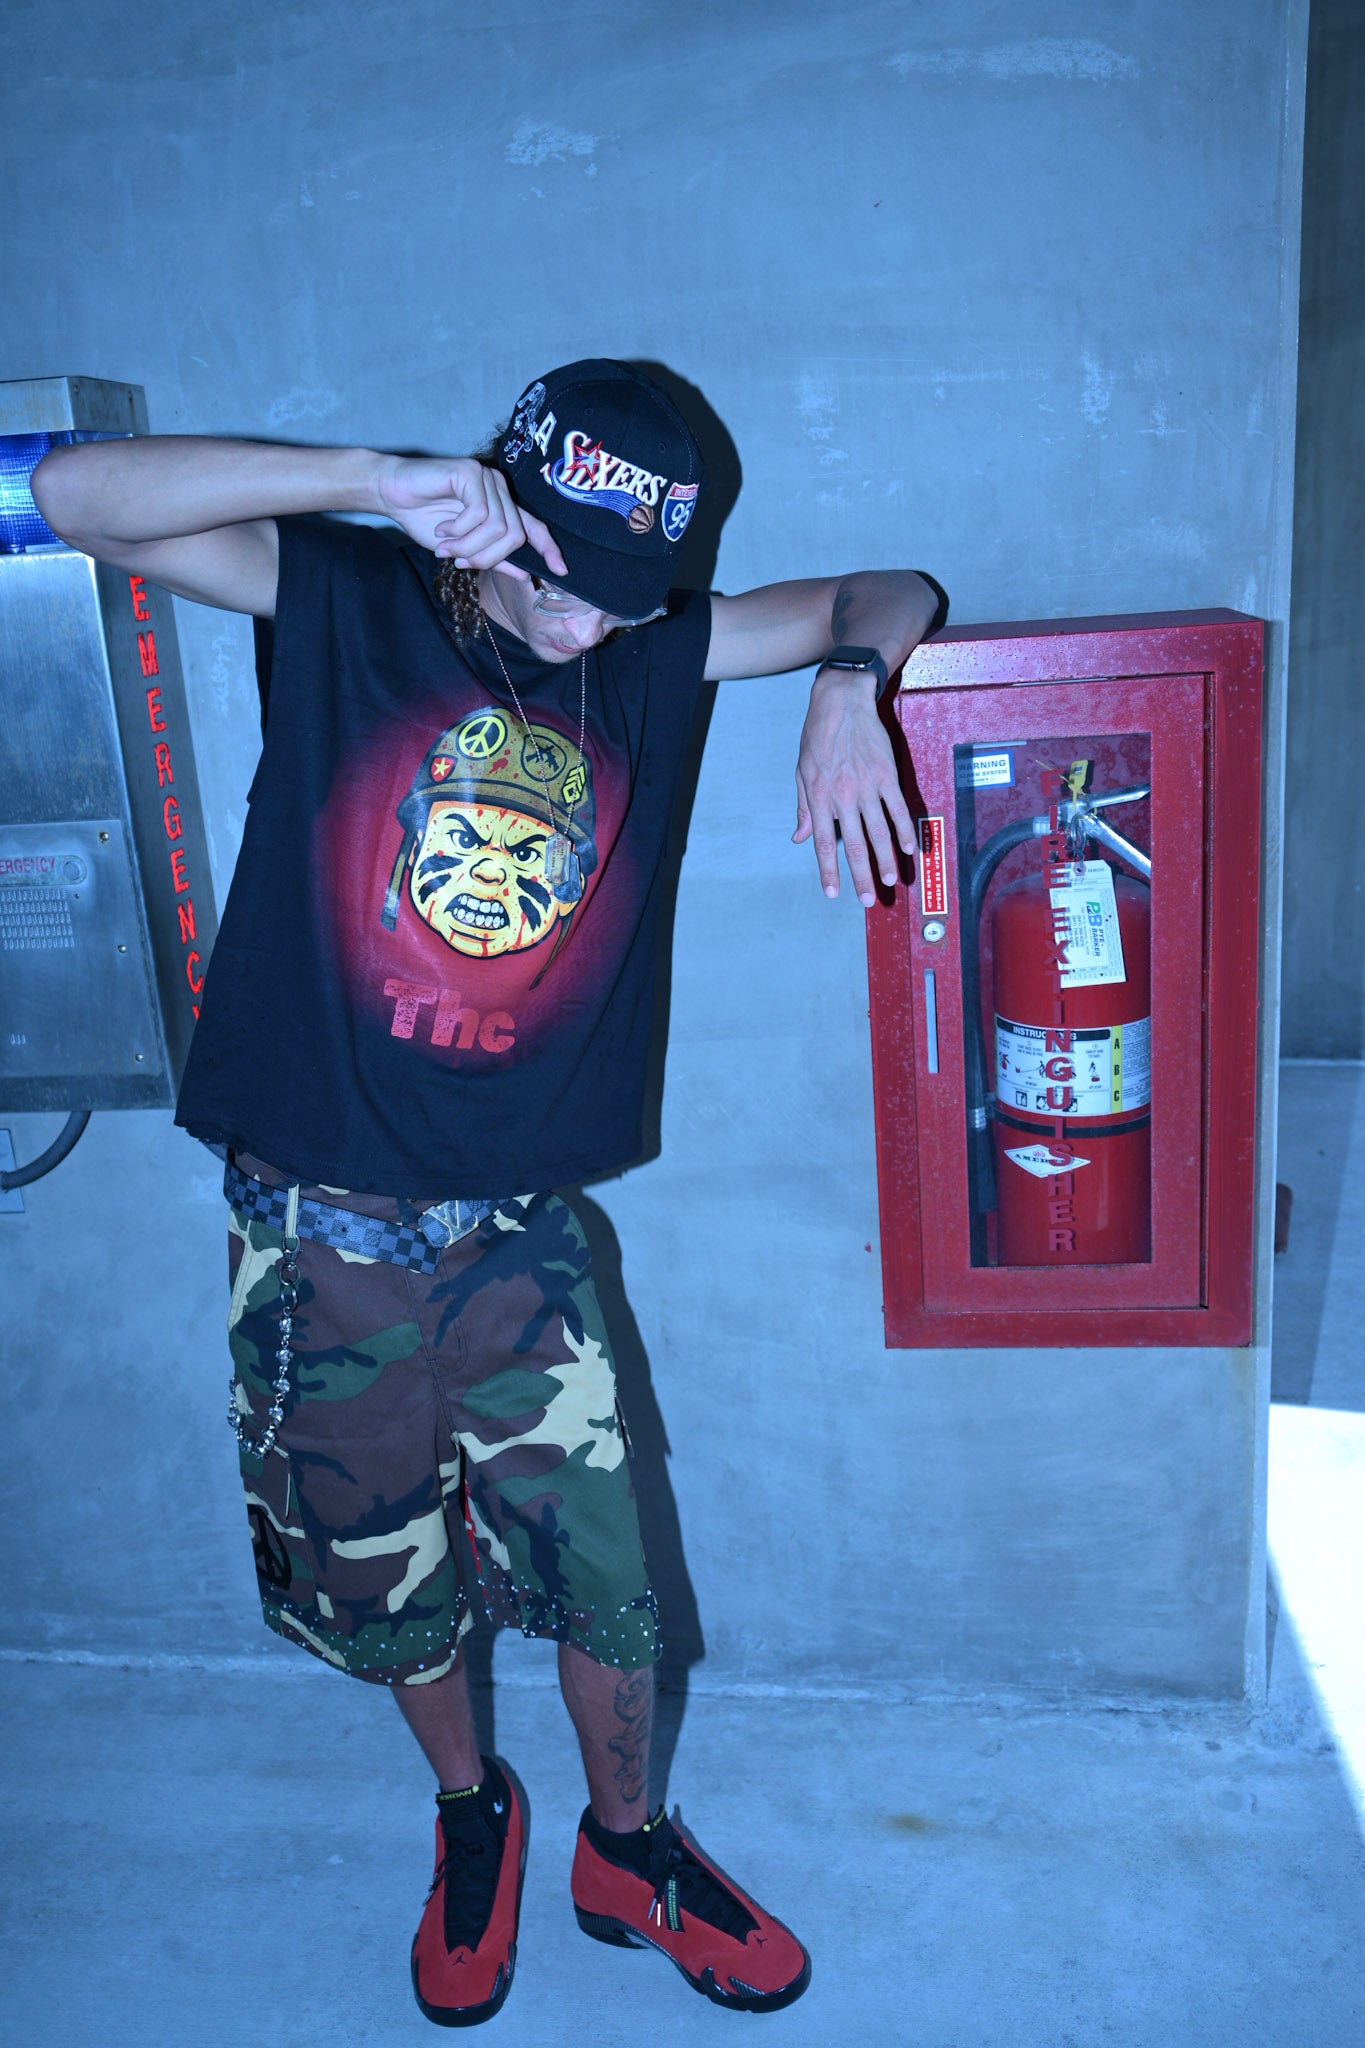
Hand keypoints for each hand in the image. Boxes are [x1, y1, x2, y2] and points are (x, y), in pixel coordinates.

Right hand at [373, 454, 566, 577]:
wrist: (392, 493)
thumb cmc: (424, 517)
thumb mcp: (461, 547)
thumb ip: (492, 557)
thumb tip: (524, 574)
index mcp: (501, 507)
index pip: (534, 528)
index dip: (549, 549)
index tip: (562, 571)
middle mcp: (500, 489)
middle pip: (514, 536)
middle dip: (486, 556)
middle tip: (458, 560)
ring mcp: (487, 478)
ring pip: (497, 528)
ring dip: (469, 546)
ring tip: (445, 545)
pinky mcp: (472, 472)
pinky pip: (479, 514)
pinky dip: (459, 530)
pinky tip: (442, 530)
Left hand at [793, 670, 914, 904]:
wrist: (841, 702)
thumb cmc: (817, 736)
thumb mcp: (801, 772)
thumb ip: (804, 808)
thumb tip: (799, 837)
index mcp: (819, 797)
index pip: (824, 843)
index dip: (828, 870)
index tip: (833, 893)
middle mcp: (843, 796)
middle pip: (855, 844)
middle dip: (861, 875)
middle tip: (867, 900)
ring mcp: (867, 786)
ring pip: (879, 831)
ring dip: (885, 859)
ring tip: (889, 881)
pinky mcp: (887, 775)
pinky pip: (897, 808)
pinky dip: (904, 830)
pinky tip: (908, 850)